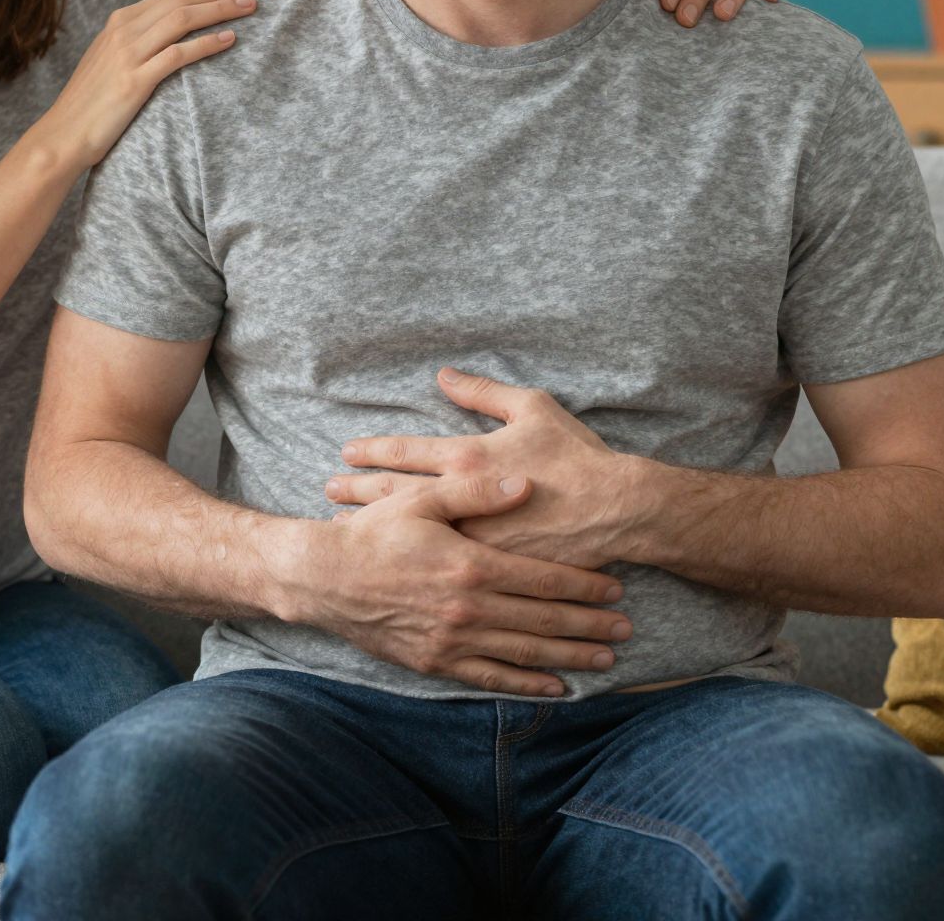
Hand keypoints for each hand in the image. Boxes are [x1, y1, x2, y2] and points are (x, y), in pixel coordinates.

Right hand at [36, 0, 257, 166]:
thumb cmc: (93, 103)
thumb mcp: (112, 61)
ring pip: (183, 18)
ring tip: (249, 7)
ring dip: (220, 9)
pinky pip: (177, 55)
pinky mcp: (135, 80)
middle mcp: (124, 29)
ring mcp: (128, 53)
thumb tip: (171, 36)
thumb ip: (138, 43)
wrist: (63, 135)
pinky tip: (229, 39)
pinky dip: (206, 44)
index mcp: (120, 21)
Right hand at [279, 472, 633, 697]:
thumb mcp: (421, 498)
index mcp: (469, 564)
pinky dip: (527, 684)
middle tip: (627, 628)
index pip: (542, 578)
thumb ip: (477, 489)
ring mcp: (452, 640)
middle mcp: (467, 608)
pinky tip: (556, 686)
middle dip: (589, 624)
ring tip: (606, 657)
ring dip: (569, 655)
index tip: (616, 586)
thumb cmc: (372, 531)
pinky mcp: (435, 662)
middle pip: (543, 619)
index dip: (583, 583)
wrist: (322, 578)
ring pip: (525, 652)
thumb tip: (526, 483)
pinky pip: (491, 677)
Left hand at [325, 368, 637, 570]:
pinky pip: (440, 565)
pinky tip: (392, 564)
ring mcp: (472, 539)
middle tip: (328, 491)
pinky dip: (411, 560)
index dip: (372, 452)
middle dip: (358, 492)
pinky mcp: (489, 569)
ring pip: (409, 534)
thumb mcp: (532, 408)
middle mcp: (462, 500)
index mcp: (470, 458)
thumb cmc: (576, 456)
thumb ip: (484, 391)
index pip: (405, 453)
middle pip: (394, 496)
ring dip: (374, 529)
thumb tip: (444, 375)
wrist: (615, 510)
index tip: (345, 452)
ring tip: (344, 528)